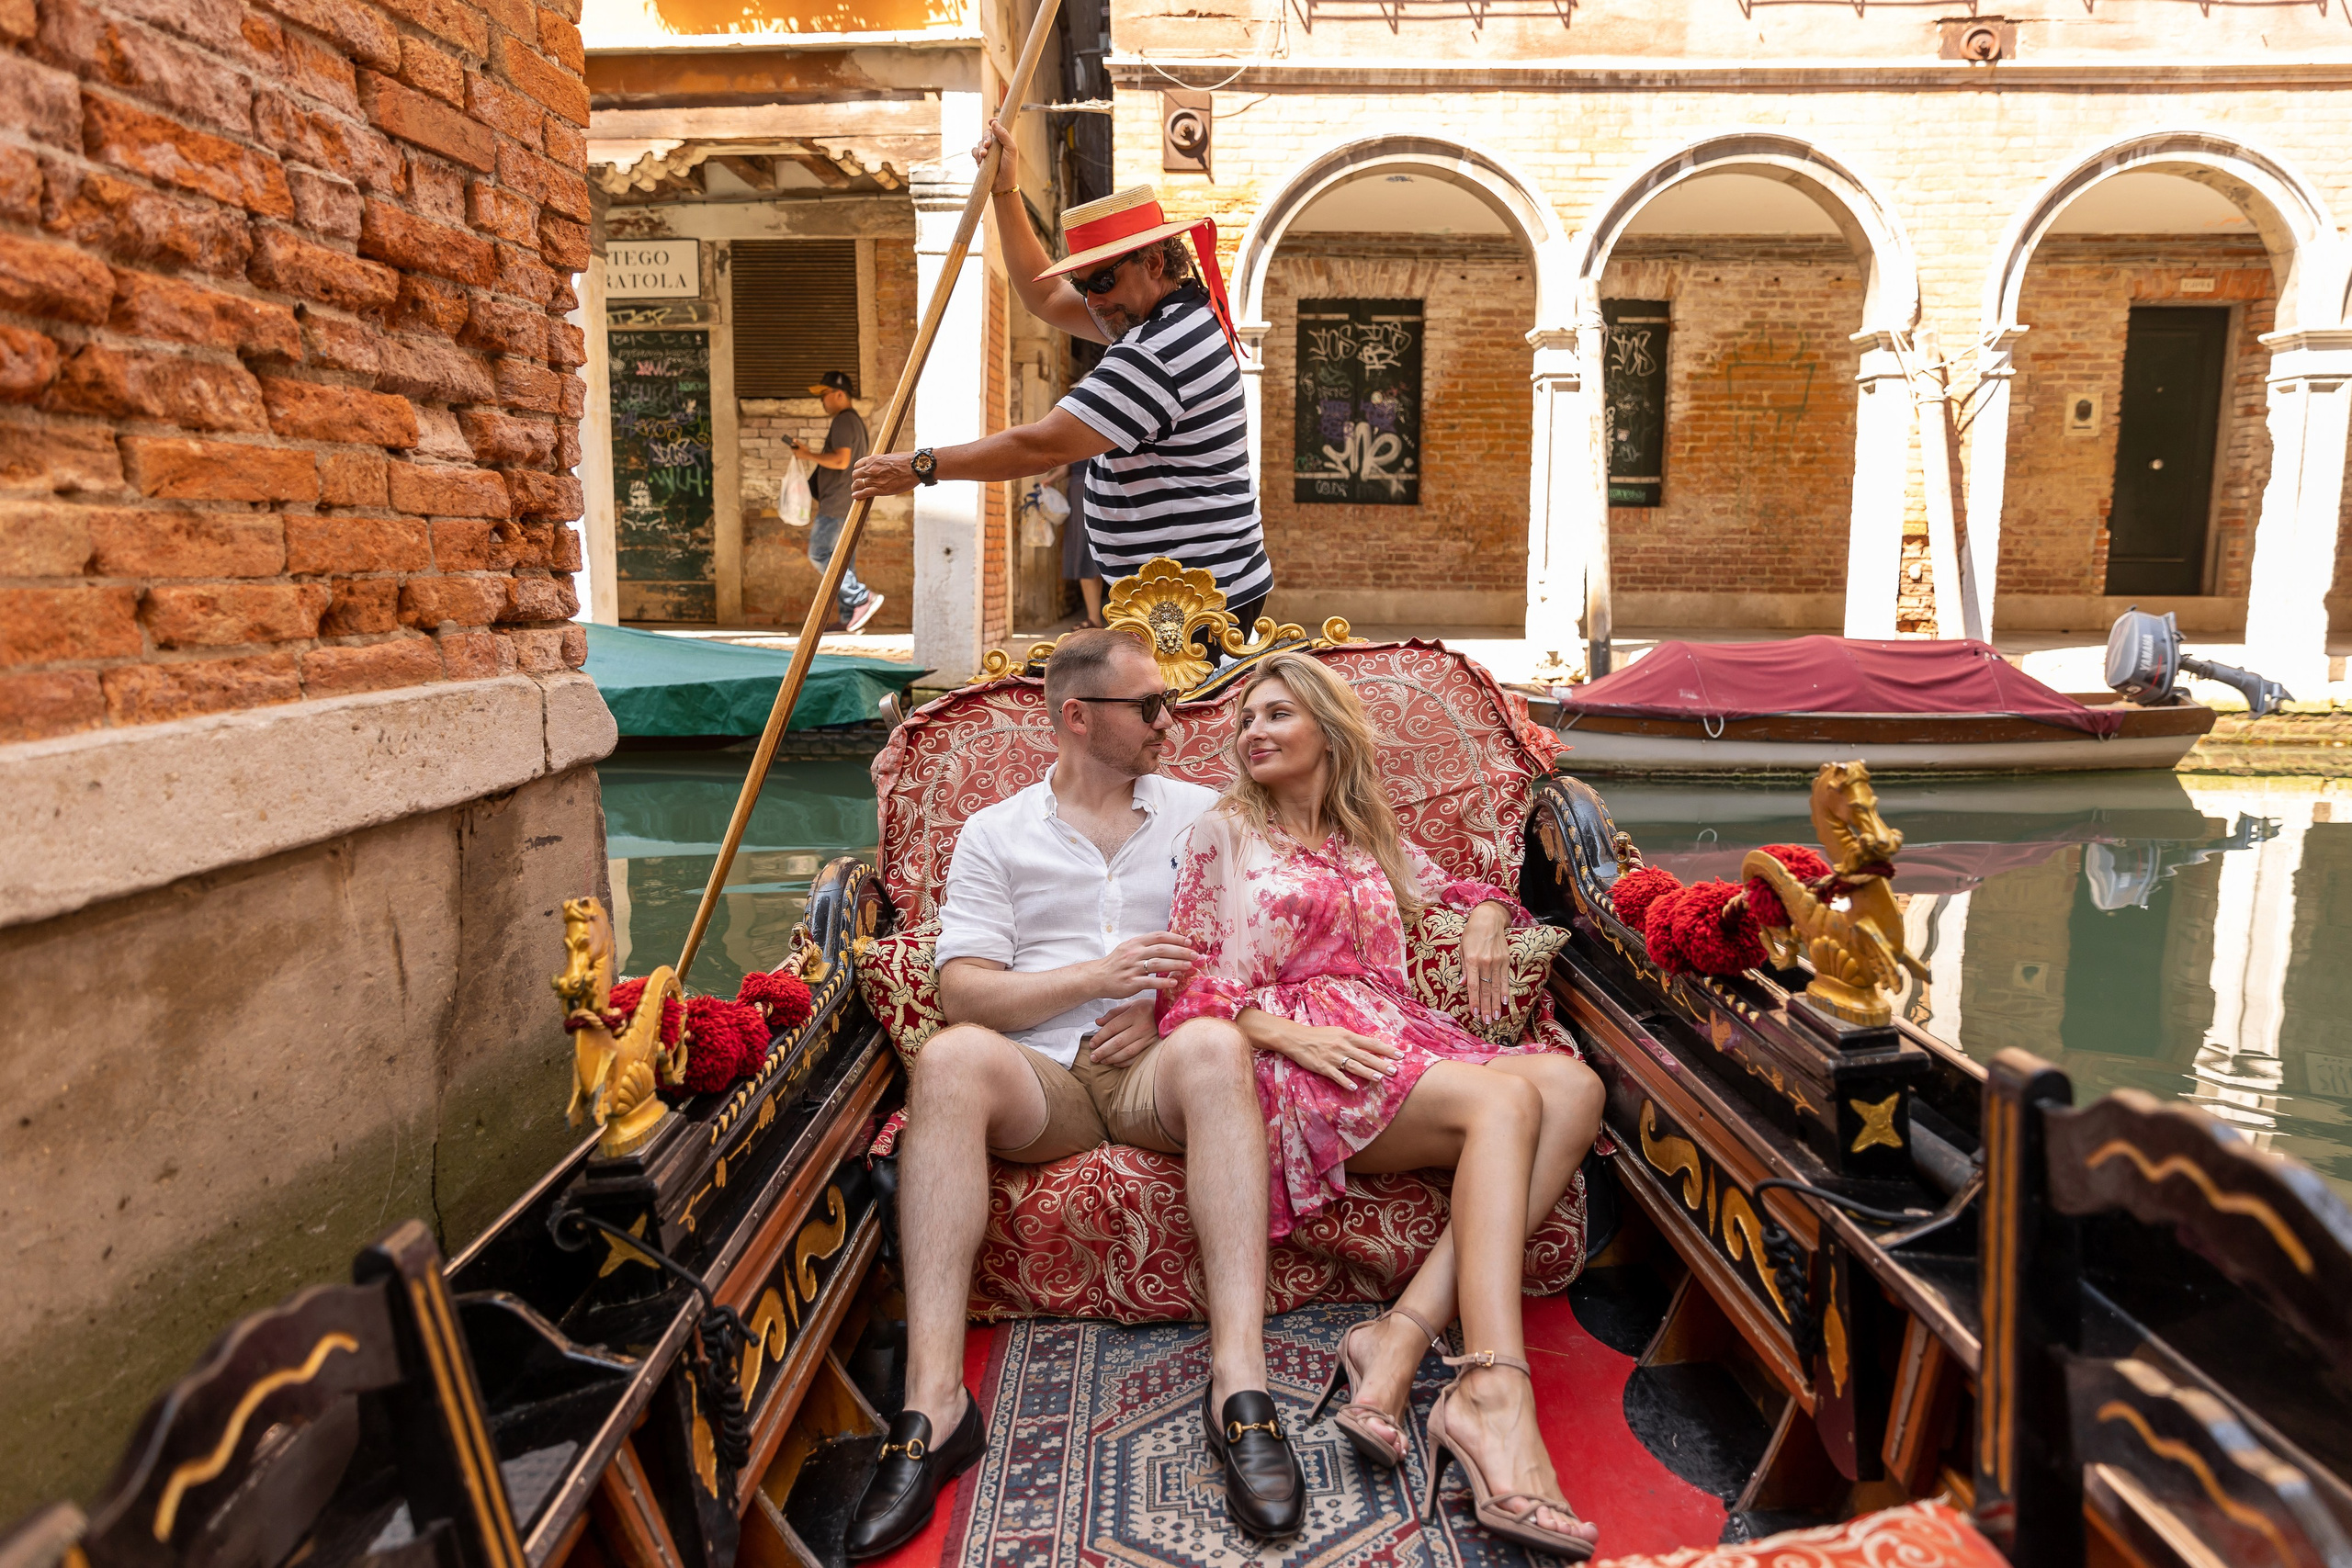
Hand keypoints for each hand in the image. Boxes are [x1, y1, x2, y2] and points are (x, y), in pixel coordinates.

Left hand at [852, 453, 916, 499]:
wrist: (916, 467)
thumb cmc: (907, 461)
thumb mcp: (890, 457)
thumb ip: (882, 462)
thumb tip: (882, 466)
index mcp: (874, 459)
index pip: (858, 465)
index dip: (858, 470)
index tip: (861, 474)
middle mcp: (871, 469)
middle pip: (855, 475)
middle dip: (856, 479)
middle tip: (860, 483)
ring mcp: (874, 479)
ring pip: (857, 484)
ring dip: (856, 488)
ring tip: (856, 491)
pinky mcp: (880, 489)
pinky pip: (864, 493)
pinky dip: (858, 495)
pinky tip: (856, 497)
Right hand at [972, 119, 1016, 193]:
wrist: (1002, 183)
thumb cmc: (1010, 166)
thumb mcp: (1011, 149)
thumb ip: (1004, 135)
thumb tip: (994, 123)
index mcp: (1004, 140)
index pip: (998, 127)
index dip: (994, 123)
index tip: (991, 121)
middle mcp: (995, 144)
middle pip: (986, 133)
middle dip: (986, 137)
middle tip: (988, 144)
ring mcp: (987, 151)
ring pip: (979, 142)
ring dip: (981, 147)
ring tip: (984, 155)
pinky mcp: (981, 158)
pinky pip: (974, 151)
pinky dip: (976, 154)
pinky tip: (981, 160)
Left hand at [1087, 996, 1158, 1065]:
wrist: (1170, 1013)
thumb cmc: (1148, 1007)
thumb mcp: (1131, 1004)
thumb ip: (1114, 1013)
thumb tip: (1098, 1022)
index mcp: (1135, 1013)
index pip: (1113, 1027)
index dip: (1100, 1037)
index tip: (1092, 1043)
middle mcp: (1142, 1026)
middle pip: (1118, 1042)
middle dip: (1103, 1051)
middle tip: (1093, 1056)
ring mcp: (1148, 1037)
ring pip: (1127, 1052)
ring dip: (1112, 1058)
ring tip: (1102, 1060)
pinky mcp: (1152, 1045)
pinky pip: (1137, 1057)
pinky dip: (1125, 1062)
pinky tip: (1115, 1063)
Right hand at [1091, 931, 1199, 995]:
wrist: (1097, 977)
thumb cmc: (1116, 963)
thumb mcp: (1129, 948)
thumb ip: (1146, 945)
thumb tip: (1169, 944)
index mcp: (1135, 943)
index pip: (1159, 936)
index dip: (1176, 938)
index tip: (1189, 942)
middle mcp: (1134, 953)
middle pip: (1162, 949)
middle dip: (1181, 951)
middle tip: (1195, 955)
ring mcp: (1132, 968)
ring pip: (1158, 964)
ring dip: (1176, 965)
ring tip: (1189, 967)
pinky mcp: (1130, 983)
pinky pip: (1150, 982)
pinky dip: (1163, 982)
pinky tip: (1174, 982)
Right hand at [1245, 1014, 1400, 1092]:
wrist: (1296, 1038)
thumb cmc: (1319, 1035)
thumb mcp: (1338, 1033)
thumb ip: (1353, 1040)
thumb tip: (1371, 1047)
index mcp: (1347, 1036)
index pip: (1371, 1043)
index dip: (1387, 1049)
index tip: (1401, 1055)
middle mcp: (1342, 1046)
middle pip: (1366, 1056)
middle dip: (1382, 1064)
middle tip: (1395, 1071)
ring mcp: (1333, 1057)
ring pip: (1354, 1066)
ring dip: (1368, 1073)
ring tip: (1380, 1079)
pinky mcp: (1323, 1067)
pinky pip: (1337, 1076)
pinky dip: (1346, 1082)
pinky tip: (1355, 1088)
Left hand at [1461, 900, 1512, 1024]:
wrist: (1489, 918)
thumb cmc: (1471, 933)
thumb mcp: (1462, 948)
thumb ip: (1463, 967)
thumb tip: (1462, 984)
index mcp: (1472, 960)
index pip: (1473, 985)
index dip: (1474, 1001)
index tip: (1474, 1013)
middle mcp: (1485, 962)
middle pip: (1486, 989)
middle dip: (1486, 1007)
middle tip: (1486, 1021)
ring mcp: (1497, 961)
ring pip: (1496, 987)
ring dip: (1496, 1003)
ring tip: (1495, 1017)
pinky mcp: (1506, 960)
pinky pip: (1505, 978)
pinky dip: (1505, 991)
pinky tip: (1505, 1002)